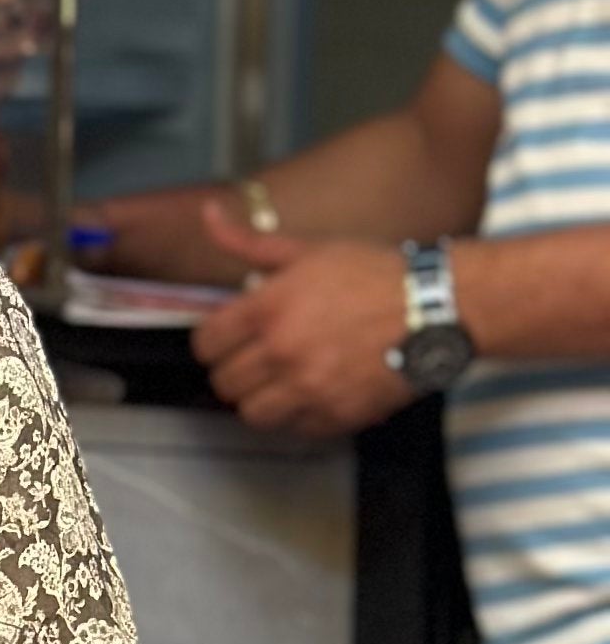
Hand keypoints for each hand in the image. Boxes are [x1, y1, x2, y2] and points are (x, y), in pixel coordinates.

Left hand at [189, 209, 414, 432]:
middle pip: (224, 383)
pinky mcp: (333, 415)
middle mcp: (282, 351)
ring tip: (283, 380)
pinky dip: (298, 415)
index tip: (229, 341)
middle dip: (237, 370)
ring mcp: (308, 388)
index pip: (206, 344)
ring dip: (262, 399)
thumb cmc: (376, 274)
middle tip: (259, 360)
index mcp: (269, 308)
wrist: (437, 307)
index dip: (214, 343)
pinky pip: (293, 428)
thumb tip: (208, 215)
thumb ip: (250, 243)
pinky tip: (315, 391)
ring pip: (252, 414)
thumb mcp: (310, 249)